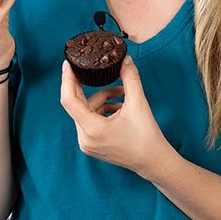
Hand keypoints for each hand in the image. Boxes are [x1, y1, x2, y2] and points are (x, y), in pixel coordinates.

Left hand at [60, 56, 175, 179]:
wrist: (153, 161)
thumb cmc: (146, 136)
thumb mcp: (138, 103)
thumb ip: (130, 78)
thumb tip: (124, 59)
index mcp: (92, 129)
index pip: (69, 100)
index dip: (67, 80)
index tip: (68, 65)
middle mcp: (84, 138)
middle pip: (79, 105)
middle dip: (94, 89)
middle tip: (97, 72)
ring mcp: (87, 144)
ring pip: (87, 112)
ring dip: (102, 100)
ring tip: (123, 95)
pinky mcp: (92, 145)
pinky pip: (90, 121)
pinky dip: (103, 111)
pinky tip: (120, 107)